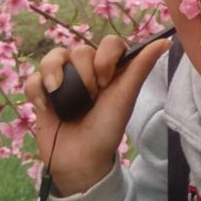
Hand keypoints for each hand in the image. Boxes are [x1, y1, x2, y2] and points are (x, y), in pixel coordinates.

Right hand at [24, 34, 169, 195]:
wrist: (81, 159)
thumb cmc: (108, 127)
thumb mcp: (126, 97)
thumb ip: (142, 67)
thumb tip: (167, 41)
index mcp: (111, 66)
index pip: (109, 42)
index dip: (106, 57)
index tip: (106, 81)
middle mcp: (87, 68)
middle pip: (80, 49)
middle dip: (84, 75)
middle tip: (90, 98)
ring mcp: (64, 78)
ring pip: (54, 56)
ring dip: (56, 75)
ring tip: (59, 94)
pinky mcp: (43, 92)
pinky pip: (33, 77)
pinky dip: (38, 91)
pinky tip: (47, 107)